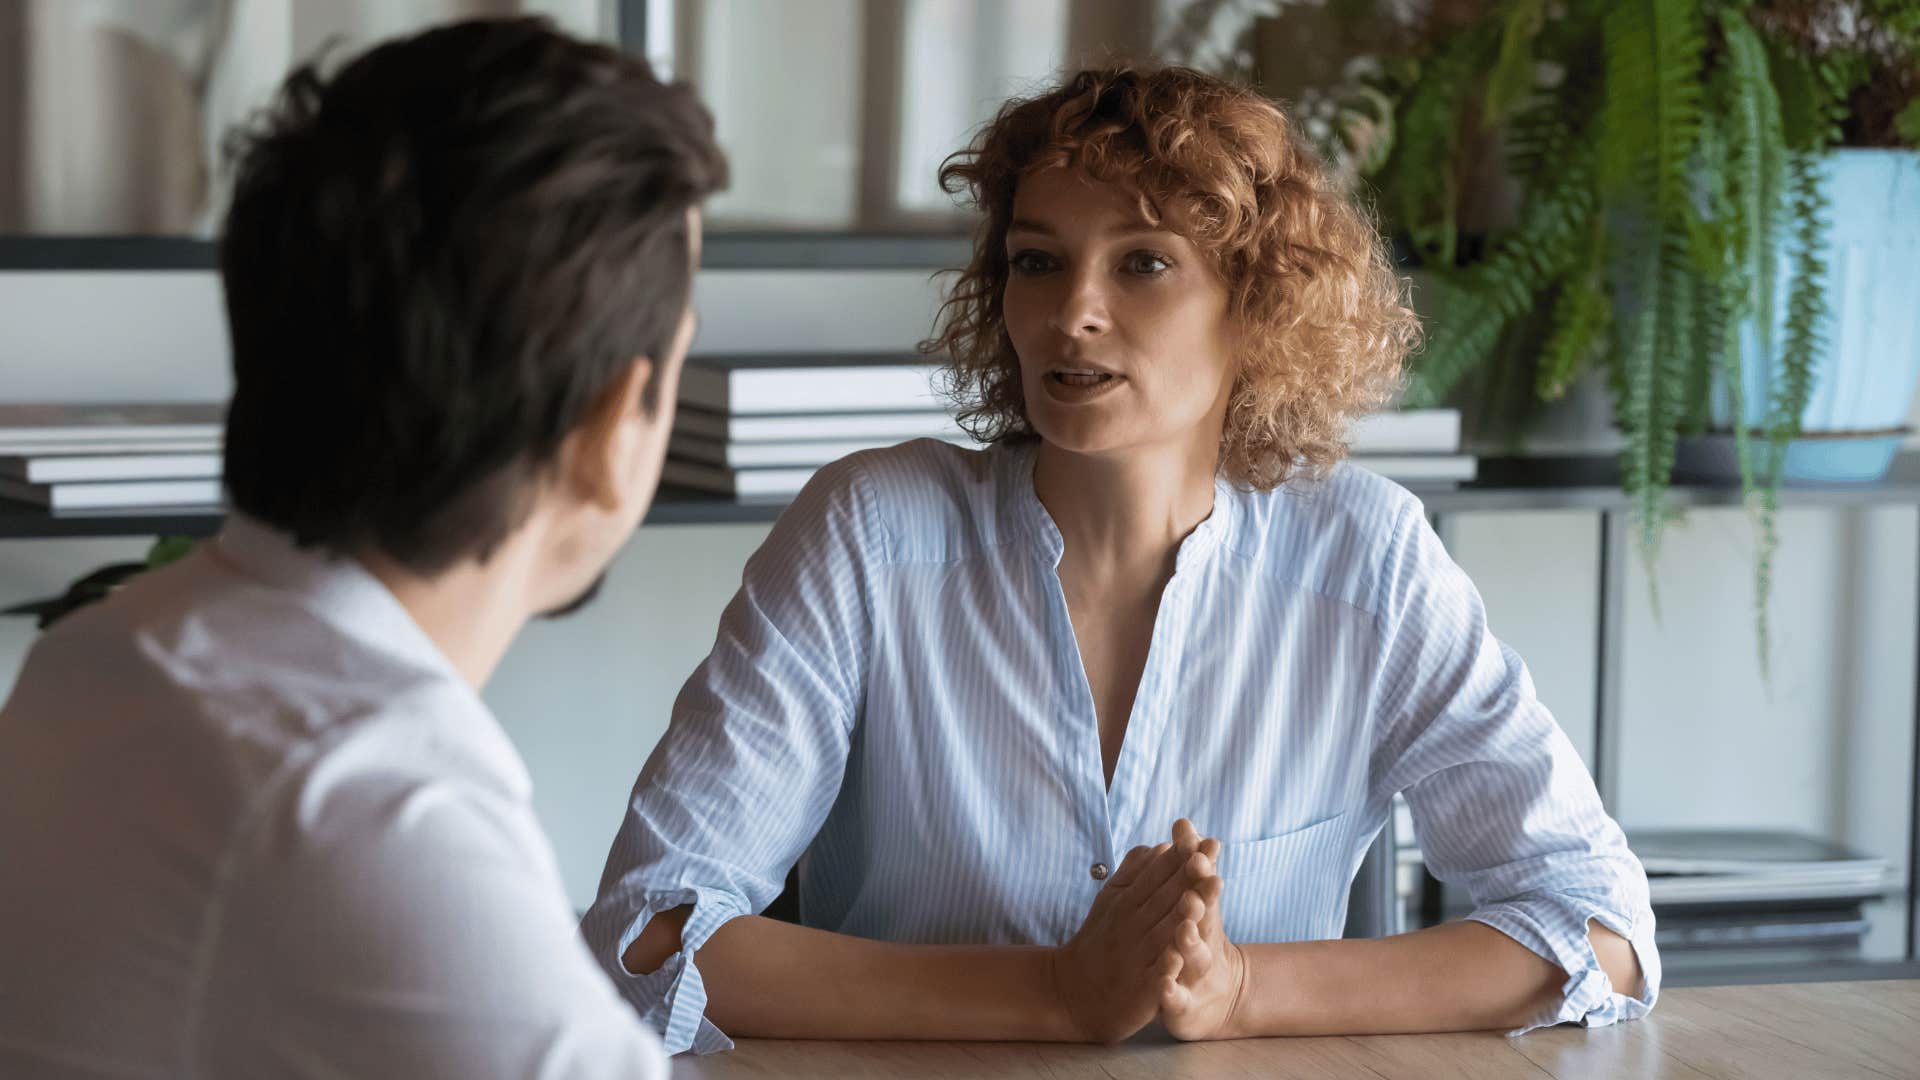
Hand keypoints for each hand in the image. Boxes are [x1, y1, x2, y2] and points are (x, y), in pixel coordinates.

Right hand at [1049, 829, 1210, 1042]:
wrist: (1073, 993)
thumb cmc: (1099, 941)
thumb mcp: (1109, 902)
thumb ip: (1133, 873)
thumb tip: (1159, 845)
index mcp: (1125, 902)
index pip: (1155, 875)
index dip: (1177, 858)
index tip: (1200, 837)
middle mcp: (1129, 926)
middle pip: (1163, 898)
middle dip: (1187, 877)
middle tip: (1210, 855)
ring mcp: (1135, 957)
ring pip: (1163, 932)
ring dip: (1185, 913)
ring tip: (1207, 893)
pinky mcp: (1141, 990)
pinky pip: (1156, 975)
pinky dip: (1167, 966)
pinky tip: (1180, 956)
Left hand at [1155, 819, 1248, 1040]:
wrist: (1213, 999)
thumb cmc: (1195, 939)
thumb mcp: (1193, 901)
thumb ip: (1189, 863)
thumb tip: (1183, 821)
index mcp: (1202, 915)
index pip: (1202, 886)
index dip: (1200, 866)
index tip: (1200, 843)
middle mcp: (1204, 942)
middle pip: (1204, 917)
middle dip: (1201, 896)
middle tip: (1198, 875)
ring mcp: (1195, 974)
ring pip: (1193, 956)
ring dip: (1189, 940)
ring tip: (1184, 927)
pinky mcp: (1183, 1004)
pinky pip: (1176, 997)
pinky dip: (1171, 991)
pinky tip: (1163, 986)